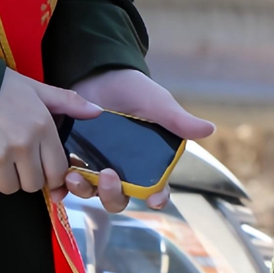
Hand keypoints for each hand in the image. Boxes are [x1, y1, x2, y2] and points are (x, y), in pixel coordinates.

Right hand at [0, 70, 99, 196]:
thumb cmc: (0, 88)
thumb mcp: (37, 89)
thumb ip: (68, 102)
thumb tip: (97, 111)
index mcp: (42, 127)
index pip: (58, 169)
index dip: (53, 174)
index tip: (45, 168)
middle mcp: (23, 144)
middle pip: (34, 184)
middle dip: (29, 176)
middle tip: (20, 160)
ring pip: (10, 186)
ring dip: (7, 177)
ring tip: (1, 156)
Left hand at [63, 68, 215, 213]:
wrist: (101, 74)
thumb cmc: (136, 91)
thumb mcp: (158, 104)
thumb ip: (178, 120)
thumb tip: (208, 129)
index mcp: (148, 163)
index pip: (157, 189)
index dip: (158, 198)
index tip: (155, 198)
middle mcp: (123, 171)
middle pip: (119, 198)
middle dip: (113, 195)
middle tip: (108, 176)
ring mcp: (97, 166)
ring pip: (92, 193)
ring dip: (85, 190)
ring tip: (75, 175)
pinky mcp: (75, 159)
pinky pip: (70, 179)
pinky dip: (66, 182)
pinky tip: (64, 172)